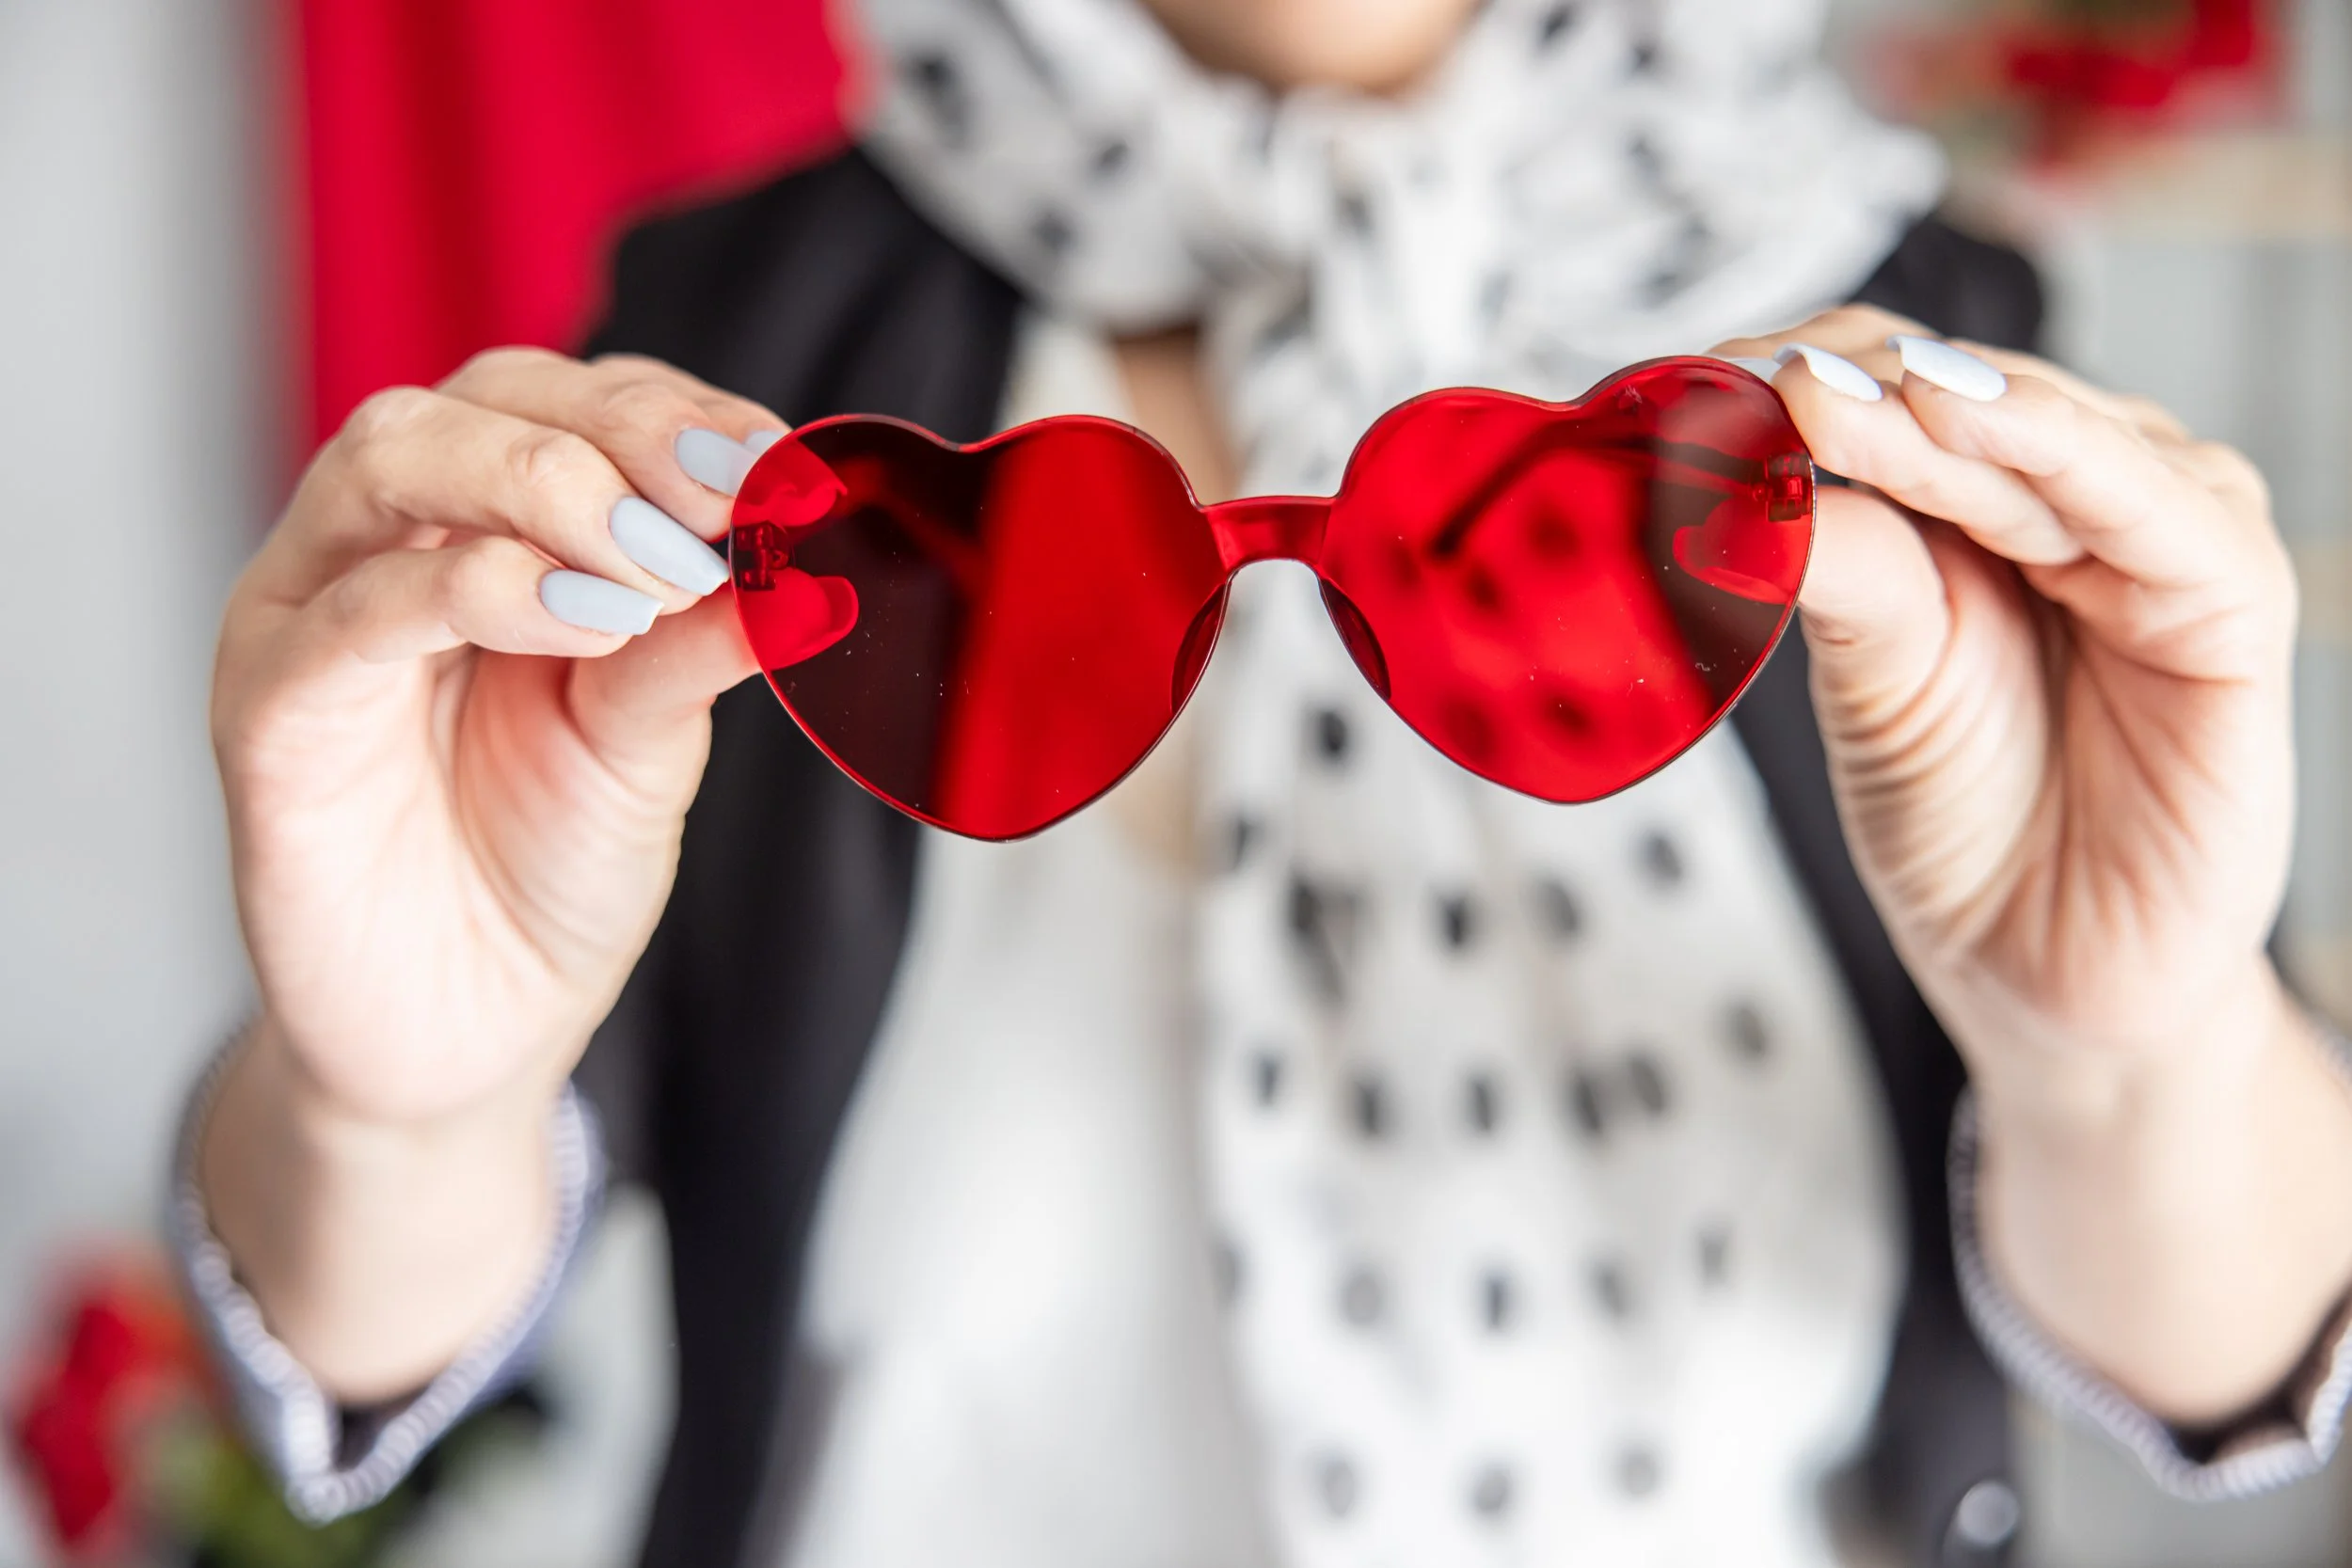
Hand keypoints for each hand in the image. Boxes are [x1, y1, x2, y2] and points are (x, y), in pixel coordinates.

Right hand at [214, 350, 776, 1124]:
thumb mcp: (651, 742)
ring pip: (395, 459)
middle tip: (724, 504)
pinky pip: (353, 610)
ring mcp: (315, 615)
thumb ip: (700, 644)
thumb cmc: (546, 875)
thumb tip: (809, 572)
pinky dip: (476, 589)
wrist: (469, 1036)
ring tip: (656, 569)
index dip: (679, 414)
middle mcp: (390, 547)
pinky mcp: (270, 708)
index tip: (779, 465)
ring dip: (548, 485)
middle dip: (620, 432)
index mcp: (490, 532)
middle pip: (480, 400)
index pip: (571, 403)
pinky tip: (585, 622)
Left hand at [1715, 307, 2294, 1095]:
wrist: (2049, 979)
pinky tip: (1972, 424)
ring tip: (1832, 397)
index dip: (1803, 374)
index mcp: (1973, 507)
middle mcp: (2071, 499)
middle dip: (1858, 380)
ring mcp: (2158, 535)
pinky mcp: (2229, 599)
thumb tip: (1742, 473)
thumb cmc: (1963, 825)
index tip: (1700, 377)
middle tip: (1757, 376)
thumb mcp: (1870, 683)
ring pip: (2047, 430)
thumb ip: (1835, 569)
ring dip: (1939, 406)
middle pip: (1964, 393)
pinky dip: (2062, 454)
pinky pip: (2156, 506)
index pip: (1891, 392)